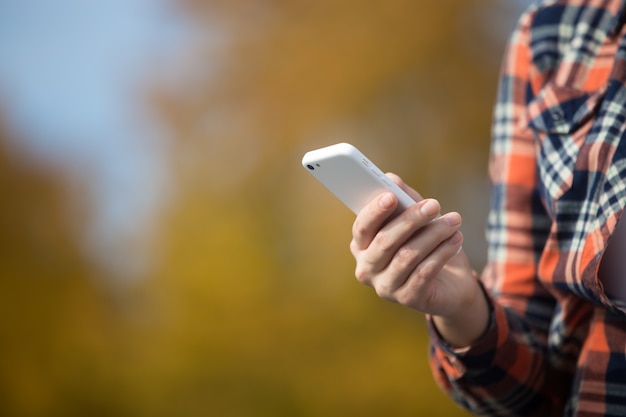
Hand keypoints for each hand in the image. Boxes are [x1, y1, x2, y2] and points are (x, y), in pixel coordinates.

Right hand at [350, 174, 488, 346]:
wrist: (449, 285)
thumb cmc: (426, 245)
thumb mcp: (416, 220)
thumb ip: (403, 200)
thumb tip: (391, 178)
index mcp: (361, 246)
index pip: (361, 228)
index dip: (374, 212)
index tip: (391, 196)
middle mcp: (367, 268)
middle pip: (385, 242)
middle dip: (411, 220)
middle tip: (434, 204)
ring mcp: (385, 287)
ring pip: (407, 257)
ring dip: (433, 235)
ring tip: (454, 221)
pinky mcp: (407, 300)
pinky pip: (424, 273)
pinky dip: (442, 253)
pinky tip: (457, 240)